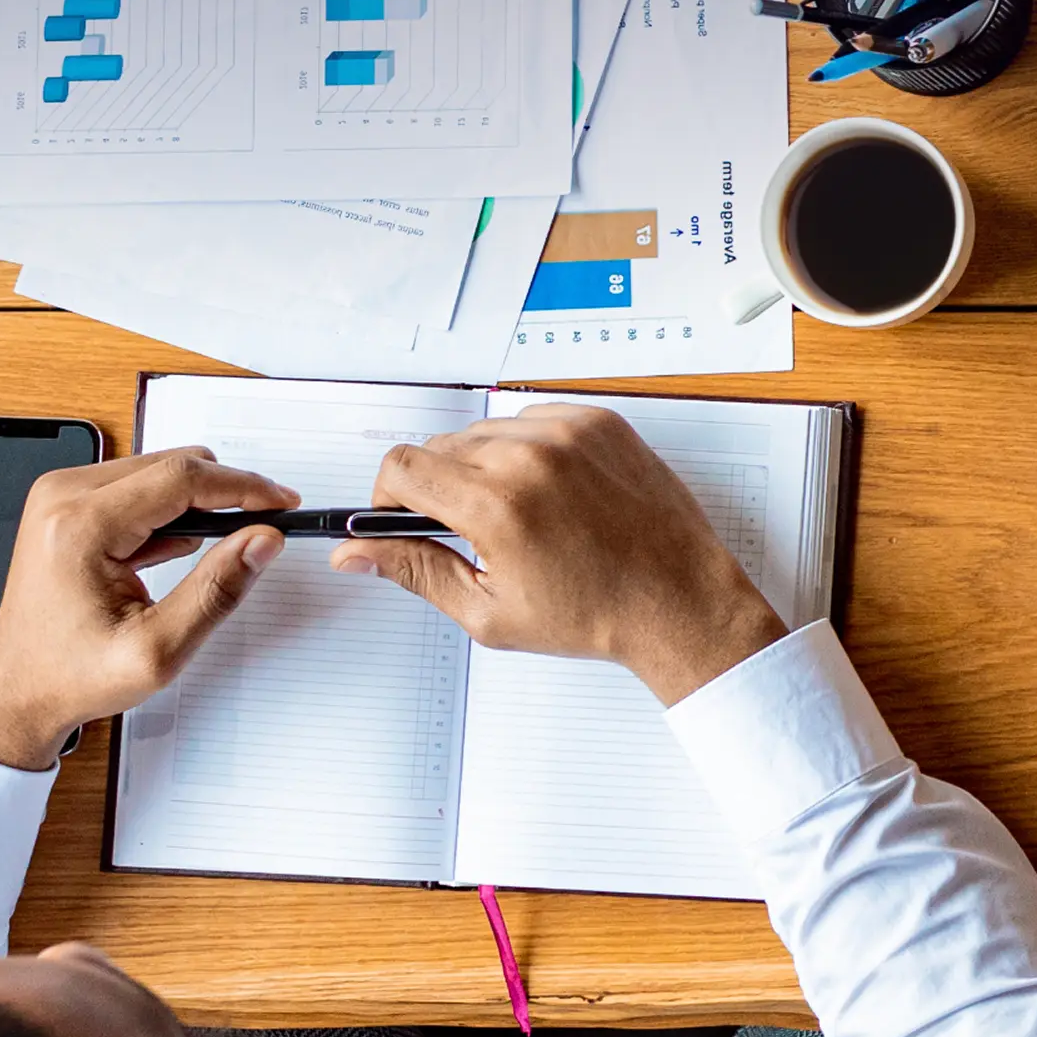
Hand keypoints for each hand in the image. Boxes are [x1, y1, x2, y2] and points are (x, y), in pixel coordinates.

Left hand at [0, 446, 297, 770]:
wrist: (16, 693)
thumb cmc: (70, 676)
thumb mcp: (157, 650)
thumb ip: (216, 591)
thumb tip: (261, 541)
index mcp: (79, 525)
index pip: (181, 478)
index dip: (243, 487)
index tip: (281, 503)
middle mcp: (63, 496)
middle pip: (171, 464)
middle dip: (224, 493)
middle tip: (260, 530)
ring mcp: (60, 496)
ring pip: (157, 470)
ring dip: (195, 503)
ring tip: (212, 551)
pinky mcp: (64, 504)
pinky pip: (135, 486)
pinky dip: (167, 511)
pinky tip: (176, 550)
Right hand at [334, 406, 789, 704]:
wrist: (679, 601)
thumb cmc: (595, 615)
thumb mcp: (488, 612)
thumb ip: (415, 571)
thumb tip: (357, 553)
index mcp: (496, 505)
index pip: (401, 466)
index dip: (388, 497)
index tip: (401, 519)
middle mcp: (531, 457)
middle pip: (440, 448)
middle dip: (439, 489)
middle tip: (469, 532)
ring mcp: (570, 433)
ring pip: (486, 432)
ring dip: (484, 468)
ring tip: (520, 518)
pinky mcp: (601, 422)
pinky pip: (534, 420)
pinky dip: (529, 451)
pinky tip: (551, 495)